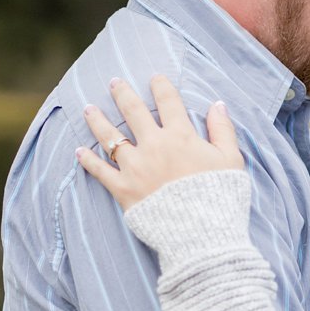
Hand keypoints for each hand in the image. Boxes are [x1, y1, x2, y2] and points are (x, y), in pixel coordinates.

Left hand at [77, 76, 243, 210]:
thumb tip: (218, 105)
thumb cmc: (220, 197)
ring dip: (98, 121)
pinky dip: (88, 161)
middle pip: (133, 112)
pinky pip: (101, 172)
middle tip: (114, 82)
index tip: (155, 77)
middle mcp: (154, 146)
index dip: (161, 86)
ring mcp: (135, 167)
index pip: (168, 102)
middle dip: (122, 93)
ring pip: (111, 137)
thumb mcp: (231, 160)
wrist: (202, 232)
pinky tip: (78, 151)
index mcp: (181, 136)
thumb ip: (223, 130)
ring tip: (88, 109)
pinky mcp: (123, 190)